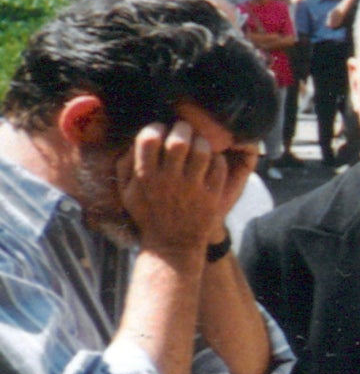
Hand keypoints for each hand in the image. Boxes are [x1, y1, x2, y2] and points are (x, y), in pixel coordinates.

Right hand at [121, 118, 253, 256]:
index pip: (149, 139)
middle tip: (185, 128)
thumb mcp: (127, 193)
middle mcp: (168, 181)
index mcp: (145, 177)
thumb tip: (135, 139)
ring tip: (199, 141)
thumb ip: (126, 165)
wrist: (172, 245)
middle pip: (178, 141)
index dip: (156, 128)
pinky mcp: (212, 197)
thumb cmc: (148, 214)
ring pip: (202, 151)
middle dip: (183, 128)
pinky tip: (212, 159)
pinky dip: (217, 158)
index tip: (162, 129)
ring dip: (202, 141)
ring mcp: (192, 189)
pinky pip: (219, 167)